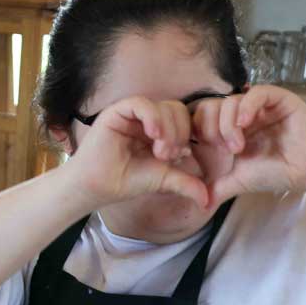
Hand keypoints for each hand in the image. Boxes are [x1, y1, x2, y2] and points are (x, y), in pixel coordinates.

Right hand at [64, 96, 208, 208]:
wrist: (98, 187)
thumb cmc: (125, 181)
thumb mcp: (163, 179)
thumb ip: (186, 183)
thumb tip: (208, 201)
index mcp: (158, 131)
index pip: (184, 120)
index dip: (187, 135)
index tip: (179, 157)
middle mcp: (146, 119)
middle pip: (177, 110)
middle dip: (180, 133)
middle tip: (168, 155)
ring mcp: (132, 114)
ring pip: (163, 106)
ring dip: (168, 129)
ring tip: (159, 151)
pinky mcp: (117, 111)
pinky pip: (141, 103)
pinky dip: (152, 116)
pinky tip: (152, 134)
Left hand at [191, 85, 305, 202]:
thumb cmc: (275, 173)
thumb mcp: (239, 181)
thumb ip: (217, 188)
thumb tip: (199, 205)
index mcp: (228, 128)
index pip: (200, 117)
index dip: (197, 131)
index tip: (207, 152)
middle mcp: (241, 114)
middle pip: (211, 106)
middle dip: (211, 128)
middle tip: (227, 150)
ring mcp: (259, 105)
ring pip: (231, 101)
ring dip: (227, 123)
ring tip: (237, 146)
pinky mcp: (278, 99)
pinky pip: (256, 92)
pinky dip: (246, 106)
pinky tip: (244, 123)